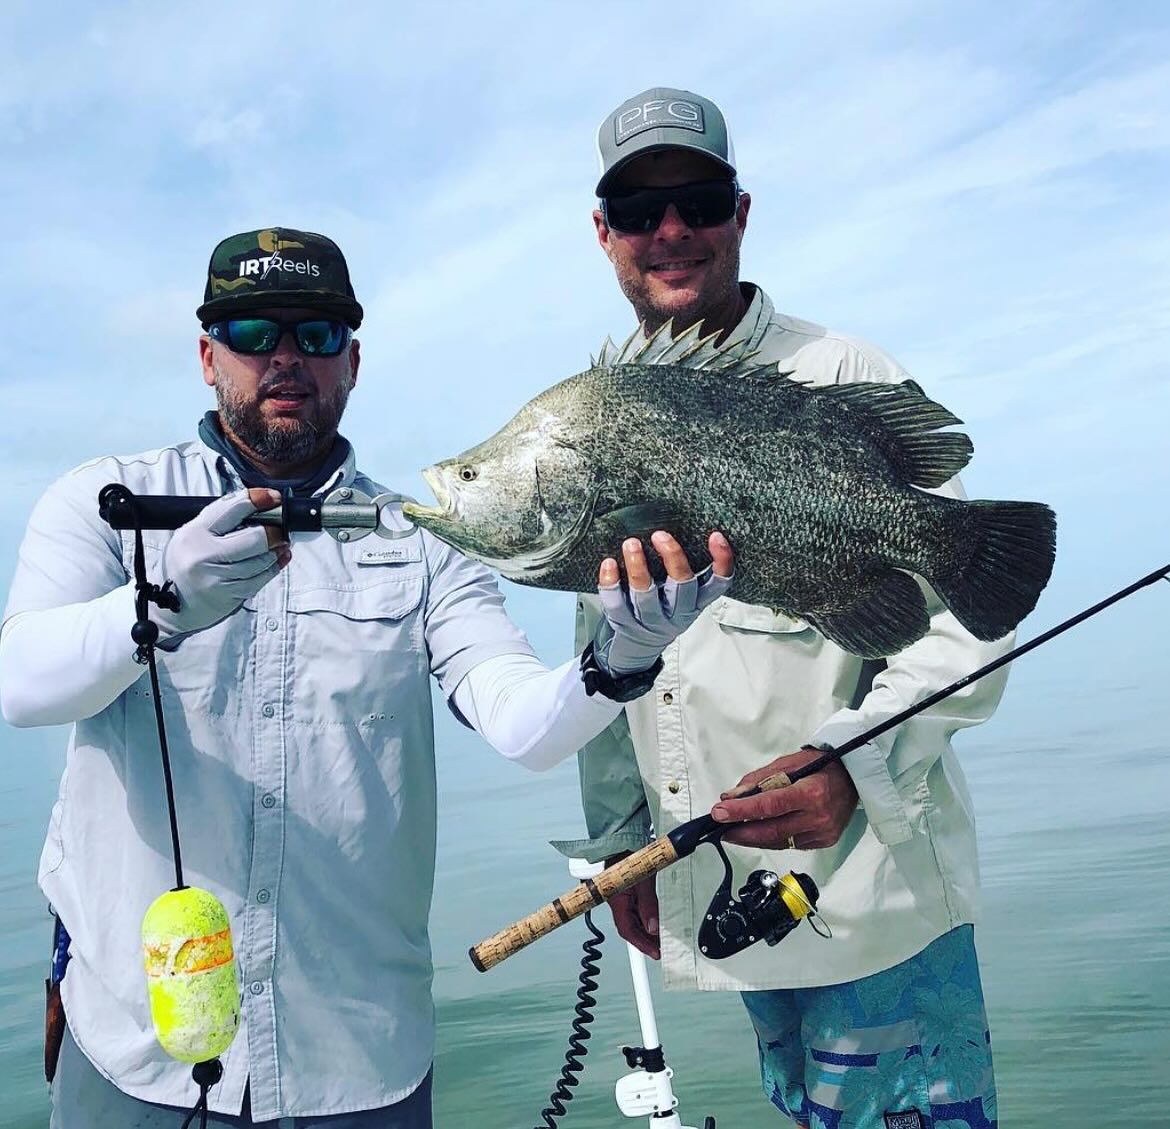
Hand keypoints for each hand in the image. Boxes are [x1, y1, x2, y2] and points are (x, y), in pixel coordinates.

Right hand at [153, 488, 289, 640]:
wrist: (168, 606)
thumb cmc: (185, 565)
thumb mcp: (192, 536)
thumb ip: (220, 521)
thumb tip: (257, 507)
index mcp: (194, 532)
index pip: (231, 508)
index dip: (257, 500)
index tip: (273, 497)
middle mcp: (204, 554)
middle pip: (254, 537)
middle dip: (274, 532)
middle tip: (280, 530)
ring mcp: (216, 577)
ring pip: (261, 560)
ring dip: (276, 552)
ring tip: (280, 547)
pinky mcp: (228, 595)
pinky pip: (259, 579)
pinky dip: (272, 569)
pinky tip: (275, 563)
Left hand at [594, 530, 734, 675]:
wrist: (638, 650)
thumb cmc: (661, 611)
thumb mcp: (681, 597)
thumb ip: (682, 570)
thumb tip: (676, 524)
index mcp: (696, 603)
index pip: (718, 584)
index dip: (722, 561)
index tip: (715, 536)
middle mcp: (677, 613)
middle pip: (682, 586)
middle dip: (673, 557)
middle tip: (660, 535)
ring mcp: (651, 620)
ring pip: (646, 594)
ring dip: (638, 567)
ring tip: (631, 544)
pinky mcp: (625, 624)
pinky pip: (616, 603)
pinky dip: (610, 582)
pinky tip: (608, 564)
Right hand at [605, 857, 660, 958]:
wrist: (622, 838)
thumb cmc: (628, 853)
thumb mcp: (644, 880)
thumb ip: (648, 905)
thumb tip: (653, 927)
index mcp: (616, 901)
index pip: (628, 930)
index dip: (642, 944)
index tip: (656, 953)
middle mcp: (616, 901)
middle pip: (630, 927)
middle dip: (646, 940)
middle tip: (661, 948)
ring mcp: (621, 895)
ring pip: (633, 919)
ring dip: (646, 929)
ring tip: (661, 937)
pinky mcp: (626, 889)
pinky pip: (635, 908)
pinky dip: (645, 917)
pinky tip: (654, 919)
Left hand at [710, 745, 858, 849]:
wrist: (854, 777)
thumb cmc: (821, 765)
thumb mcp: (788, 763)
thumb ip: (758, 780)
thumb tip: (731, 796)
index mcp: (810, 792)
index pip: (768, 806)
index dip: (741, 812)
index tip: (720, 813)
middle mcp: (818, 816)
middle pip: (772, 831)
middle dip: (742, 832)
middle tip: (722, 829)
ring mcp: (823, 832)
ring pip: (779, 842)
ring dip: (754, 839)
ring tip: (735, 833)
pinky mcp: (824, 841)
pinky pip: (791, 844)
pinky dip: (772, 840)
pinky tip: (759, 834)